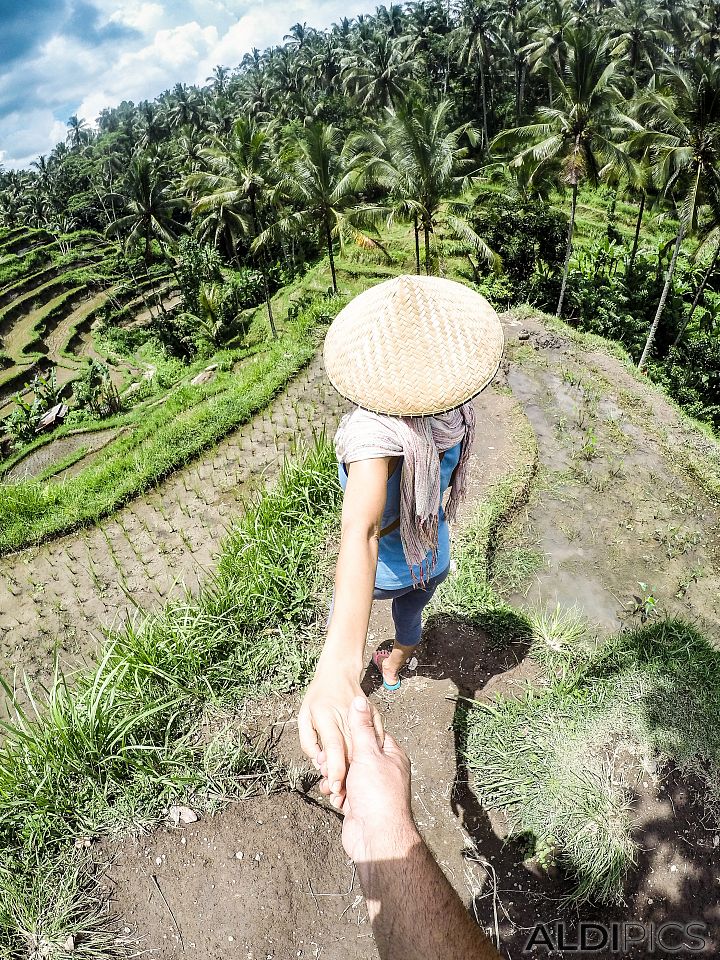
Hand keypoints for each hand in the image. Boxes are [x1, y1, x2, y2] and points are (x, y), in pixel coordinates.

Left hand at [298, 668, 383, 806]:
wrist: (339, 671)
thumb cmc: (318, 696)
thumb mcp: (304, 715)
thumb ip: (308, 740)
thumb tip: (318, 761)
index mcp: (326, 715)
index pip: (334, 745)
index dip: (334, 768)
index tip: (334, 787)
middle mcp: (345, 716)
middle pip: (350, 751)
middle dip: (347, 776)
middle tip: (340, 796)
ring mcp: (362, 715)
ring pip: (364, 749)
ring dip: (359, 770)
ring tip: (351, 787)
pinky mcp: (375, 716)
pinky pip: (375, 741)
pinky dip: (371, 756)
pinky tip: (365, 769)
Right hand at [341, 696, 419, 864]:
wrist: (376, 837)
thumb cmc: (377, 794)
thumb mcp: (367, 754)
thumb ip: (361, 727)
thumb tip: (359, 699)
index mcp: (392, 755)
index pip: (370, 734)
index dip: (351, 733)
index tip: (335, 732)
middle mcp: (384, 771)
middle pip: (354, 755)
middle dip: (338, 758)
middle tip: (324, 761)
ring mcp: (371, 788)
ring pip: (346, 773)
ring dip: (334, 777)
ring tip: (329, 782)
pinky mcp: (359, 804)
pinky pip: (343, 791)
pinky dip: (335, 793)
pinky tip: (331, 795)